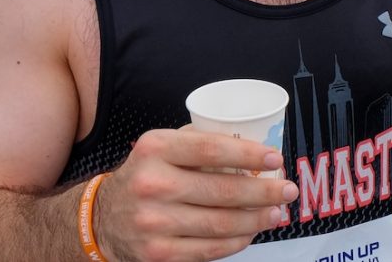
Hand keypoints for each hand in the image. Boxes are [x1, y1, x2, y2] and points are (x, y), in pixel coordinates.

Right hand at [95, 128, 298, 261]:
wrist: (103, 219)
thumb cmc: (145, 175)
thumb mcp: (160, 146)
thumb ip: (197, 141)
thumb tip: (249, 144)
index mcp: (155, 148)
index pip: (210, 149)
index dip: (248, 154)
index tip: (275, 158)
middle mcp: (152, 184)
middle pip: (222, 190)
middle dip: (263, 191)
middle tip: (288, 190)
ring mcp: (154, 222)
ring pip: (220, 223)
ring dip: (256, 219)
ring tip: (277, 212)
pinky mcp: (158, 253)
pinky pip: (209, 249)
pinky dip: (237, 241)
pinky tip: (252, 231)